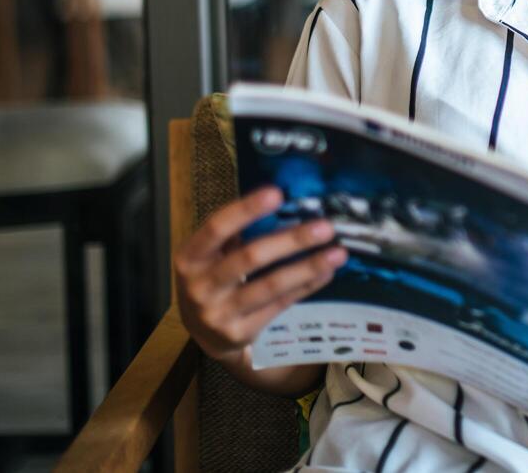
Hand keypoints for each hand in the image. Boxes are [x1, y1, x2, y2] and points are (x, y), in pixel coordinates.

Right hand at [174, 186, 347, 362]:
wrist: (204, 334)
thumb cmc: (213, 279)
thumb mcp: (210, 256)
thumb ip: (236, 234)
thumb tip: (288, 205)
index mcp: (190, 257)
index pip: (217, 227)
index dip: (246, 209)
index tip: (277, 193)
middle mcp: (199, 286)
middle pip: (250, 257)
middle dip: (291, 240)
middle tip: (325, 226)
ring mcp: (218, 313)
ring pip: (270, 286)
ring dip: (307, 267)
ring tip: (337, 253)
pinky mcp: (239, 333)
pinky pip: (280, 305)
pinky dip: (305, 286)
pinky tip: (326, 272)